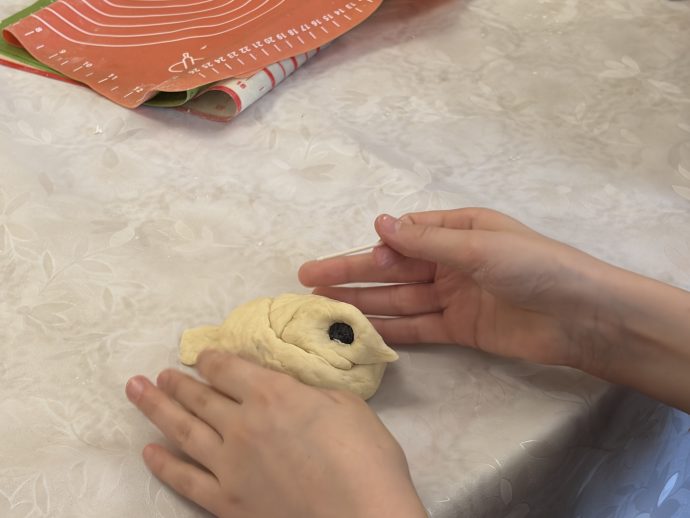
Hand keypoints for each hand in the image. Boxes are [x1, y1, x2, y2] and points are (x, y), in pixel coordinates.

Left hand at [125, 351, 425, 517]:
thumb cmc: (366, 459)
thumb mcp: (346, 406)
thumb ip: (309, 392)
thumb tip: (292, 391)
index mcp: (273, 393)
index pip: (229, 368)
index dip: (212, 359)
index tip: (202, 357)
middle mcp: (242, 424)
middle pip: (199, 397)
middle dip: (176, 383)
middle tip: (158, 375)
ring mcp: (230, 465)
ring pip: (182, 431)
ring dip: (157, 409)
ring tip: (138, 392)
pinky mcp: (226, 502)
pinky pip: (185, 479)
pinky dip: (163, 465)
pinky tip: (148, 452)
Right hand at [299, 208, 613, 374]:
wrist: (581, 318)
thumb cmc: (534, 267)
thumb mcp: (479, 246)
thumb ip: (426, 241)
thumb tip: (378, 223)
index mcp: (456, 232)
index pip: (403, 236)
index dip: (371, 249)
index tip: (341, 260)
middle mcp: (449, 262)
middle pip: (392, 269)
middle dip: (352, 274)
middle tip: (307, 279)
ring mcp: (452, 297)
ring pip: (398, 299)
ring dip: (362, 302)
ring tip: (321, 306)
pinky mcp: (459, 330)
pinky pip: (417, 327)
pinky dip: (389, 330)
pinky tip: (358, 331)